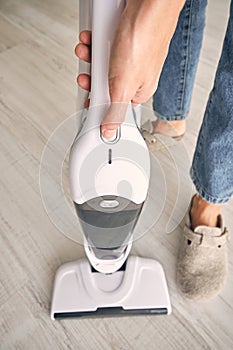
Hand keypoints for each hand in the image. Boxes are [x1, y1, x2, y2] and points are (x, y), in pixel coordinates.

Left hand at [75, 0, 184, 137]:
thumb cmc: (144, 40)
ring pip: (100, 64)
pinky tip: (90, 38)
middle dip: (90, 78)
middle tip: (86, 77)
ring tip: (86, 50)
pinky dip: (92, 42)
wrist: (148, 3)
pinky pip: (100, 46)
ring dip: (88, 57)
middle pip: (103, 84)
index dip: (97, 105)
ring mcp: (126, 56)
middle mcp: (133, 75)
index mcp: (137, 92)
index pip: (113, 106)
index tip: (86, 105)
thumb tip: (109, 132)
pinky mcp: (120, 39)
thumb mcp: (124, 87)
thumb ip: (114, 112)